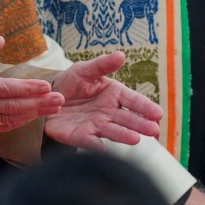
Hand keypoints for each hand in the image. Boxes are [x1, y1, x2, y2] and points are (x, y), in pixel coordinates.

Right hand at [0, 36, 62, 134]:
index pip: (4, 89)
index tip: (46, 86)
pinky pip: (0, 127)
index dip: (27, 89)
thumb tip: (1, 39)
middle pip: (12, 106)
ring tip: (53, 108)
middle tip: (59, 99)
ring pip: (9, 119)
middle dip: (38, 104)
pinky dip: (18, 122)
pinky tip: (31, 116)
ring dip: (33, 114)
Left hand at [44, 52, 162, 149]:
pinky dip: (97, 146)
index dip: (145, 107)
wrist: (48, 97)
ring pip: (113, 131)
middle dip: (140, 124)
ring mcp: (96, 125)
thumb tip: (121, 55)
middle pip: (128, 119)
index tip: (157, 113)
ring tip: (136, 139)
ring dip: (124, 135)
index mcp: (114, 95)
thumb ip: (102, 65)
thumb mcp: (84, 70)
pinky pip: (90, 141)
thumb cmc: (70, 83)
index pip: (133, 100)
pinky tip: (105, 150)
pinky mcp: (81, 136)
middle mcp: (109, 112)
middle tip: (153, 129)